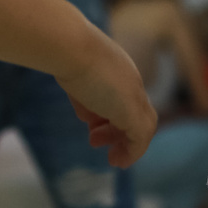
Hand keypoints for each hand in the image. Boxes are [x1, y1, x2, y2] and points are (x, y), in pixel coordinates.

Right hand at [55, 34, 156, 167]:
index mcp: (118, 68)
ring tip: (113, 159)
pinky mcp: (132, 112)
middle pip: (135, 112)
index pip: (121, 96)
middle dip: (118, 131)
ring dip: (127, 144)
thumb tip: (90, 118)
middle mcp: (130, 81)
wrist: (70, 45)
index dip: (110, 114)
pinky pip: (140, 137)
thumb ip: (85, 97)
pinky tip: (120, 162)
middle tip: (96, 142)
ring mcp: (134, 96)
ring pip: (143, 125)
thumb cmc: (65, 54)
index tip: (92, 125)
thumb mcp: (75, 77)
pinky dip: (133, 152)